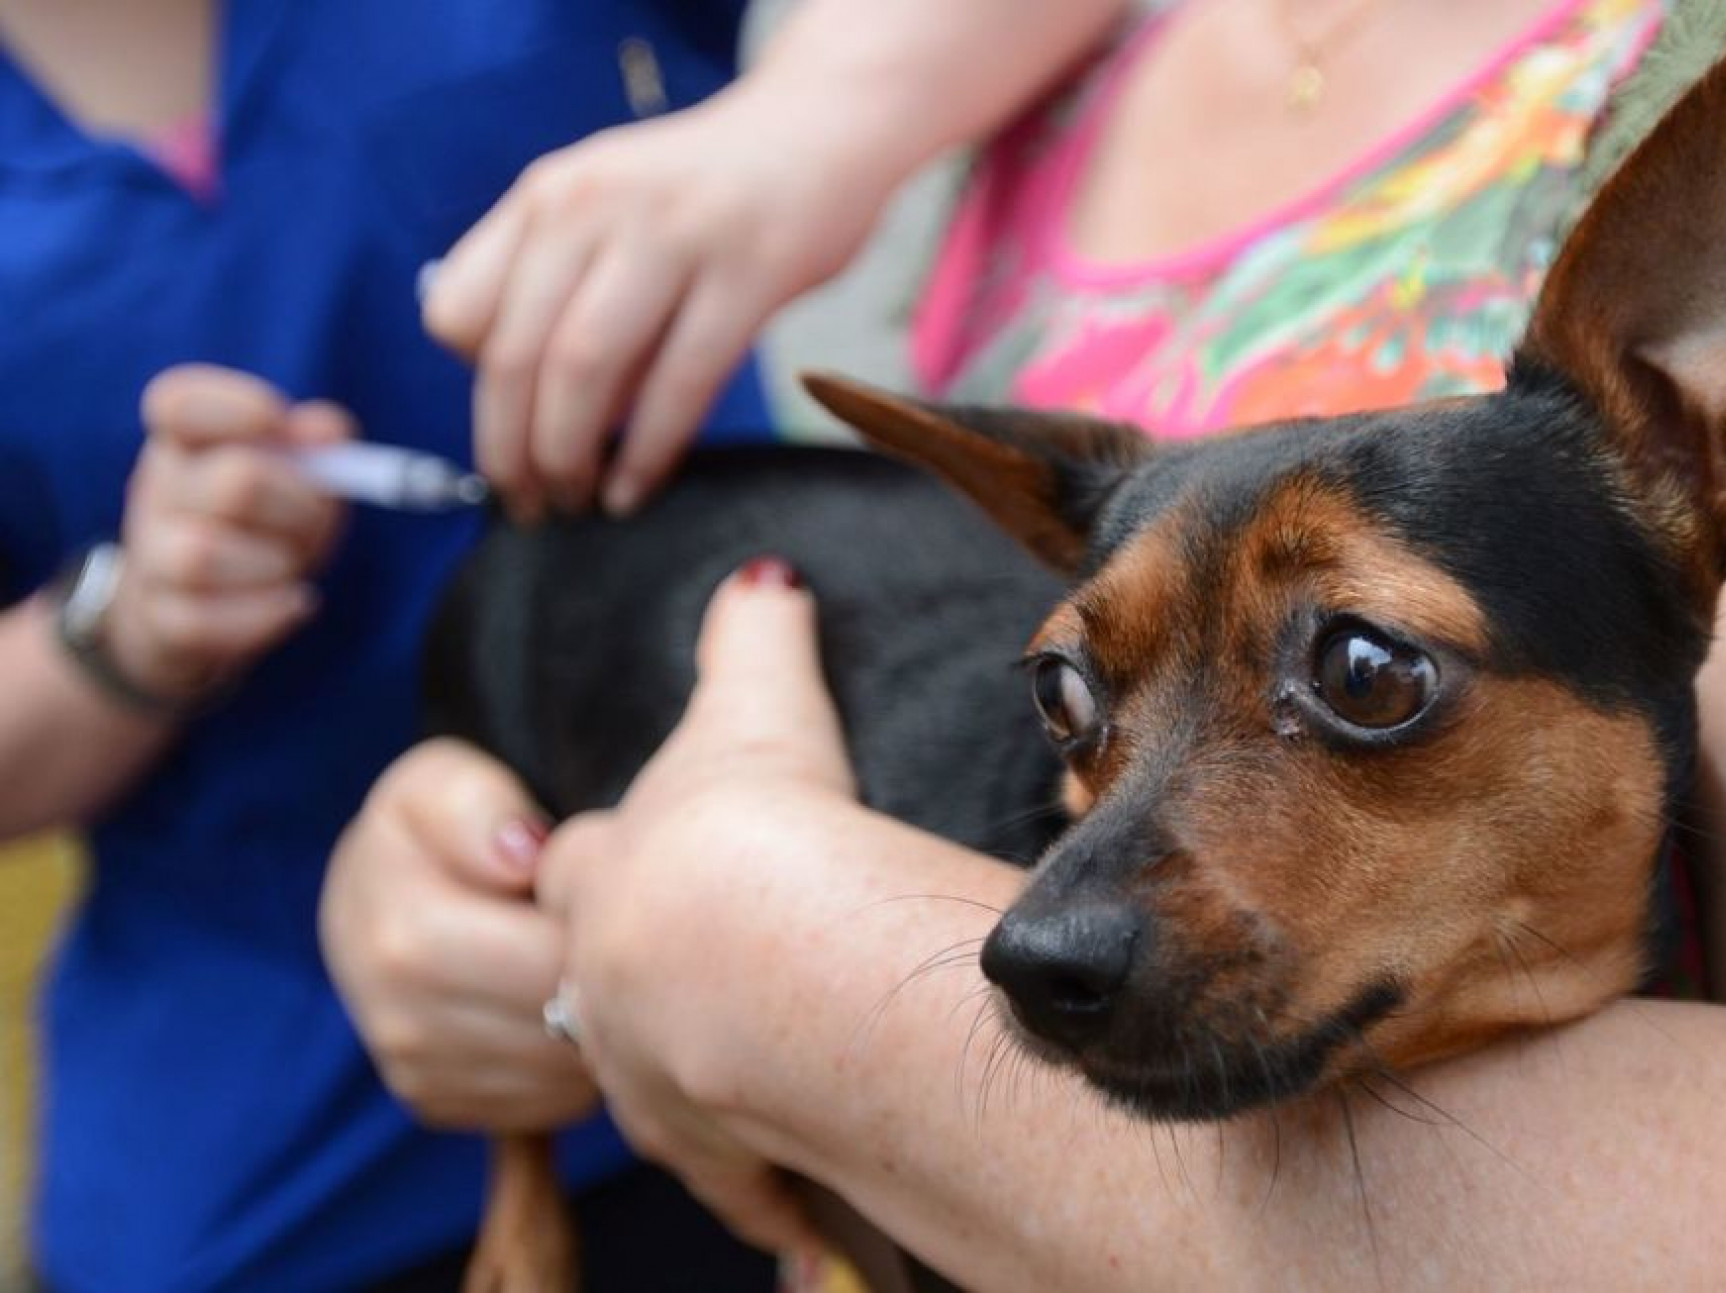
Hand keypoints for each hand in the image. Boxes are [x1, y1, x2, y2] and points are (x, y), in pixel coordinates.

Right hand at [111, 366, 347, 702]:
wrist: (193, 609)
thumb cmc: (260, 525)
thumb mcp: (294, 478)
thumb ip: (315, 446)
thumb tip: (325, 430)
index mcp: (186, 441)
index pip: (179, 404)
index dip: (236, 408)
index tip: (277, 424)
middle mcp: (160, 492)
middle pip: (236, 484)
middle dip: (300, 508)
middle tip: (315, 521)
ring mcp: (152, 557)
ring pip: (202, 556)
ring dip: (274, 564)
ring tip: (293, 565)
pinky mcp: (160, 619)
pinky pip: (203, 621)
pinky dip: (265, 614)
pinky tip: (293, 604)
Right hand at [321, 739, 597, 1130]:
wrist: (375, 890)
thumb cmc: (433, 827)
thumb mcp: (443, 781)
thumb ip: (479, 805)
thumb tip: (523, 858)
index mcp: (403, 936)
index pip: (549, 962)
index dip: (598, 925)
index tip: (608, 888)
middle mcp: (399, 1021)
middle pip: (560, 1027)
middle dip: (606, 981)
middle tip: (622, 931)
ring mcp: (417, 1072)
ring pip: (563, 1074)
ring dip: (595, 1027)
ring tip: (587, 962)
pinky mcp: (440, 1104)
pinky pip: (546, 1104)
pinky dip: (572, 1064)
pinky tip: (562, 1006)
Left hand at [423, 80, 896, 518]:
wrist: (822, 125)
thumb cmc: (708, 193)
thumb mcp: (608, 209)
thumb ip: (558, 281)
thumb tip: (521, 398)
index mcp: (547, 199)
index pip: (457, 312)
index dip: (472, 390)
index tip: (506, 433)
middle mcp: (594, 207)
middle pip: (514, 355)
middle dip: (511, 453)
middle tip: (525, 508)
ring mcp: (673, 234)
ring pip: (585, 368)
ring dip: (569, 456)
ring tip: (576, 502)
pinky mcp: (750, 270)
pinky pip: (681, 380)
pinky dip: (649, 452)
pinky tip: (636, 488)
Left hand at [538, 557, 854, 1253]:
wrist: (750, 938)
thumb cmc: (754, 816)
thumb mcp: (759, 702)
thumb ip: (753, 631)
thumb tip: (764, 572)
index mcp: (612, 872)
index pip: (584, 869)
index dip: (609, 868)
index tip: (647, 879)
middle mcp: (603, 975)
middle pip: (587, 982)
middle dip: (626, 983)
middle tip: (679, 992)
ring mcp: (642, 1064)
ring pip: (642, 1081)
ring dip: (680, 1084)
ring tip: (726, 1088)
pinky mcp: (699, 1137)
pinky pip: (724, 1170)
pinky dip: (754, 1182)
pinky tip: (784, 1205)